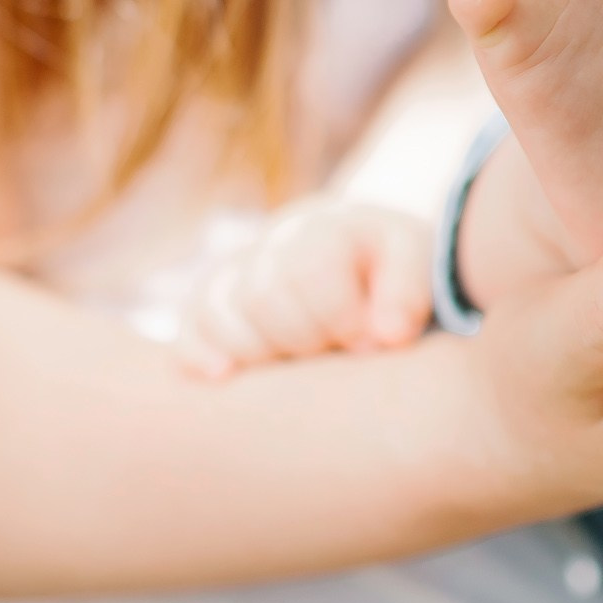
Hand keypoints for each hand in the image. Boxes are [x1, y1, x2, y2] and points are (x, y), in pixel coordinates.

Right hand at [177, 198, 438, 377]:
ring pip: (216, 311)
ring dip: (257, 351)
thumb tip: (388, 335)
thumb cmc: (387, 266)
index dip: (340, 318)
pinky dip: (197, 352)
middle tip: (334, 355)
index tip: (369, 344)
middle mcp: (270, 243)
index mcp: (323, 227)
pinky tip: (220, 375)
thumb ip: (408, 292)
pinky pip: (189, 325)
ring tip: (296, 366)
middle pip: (262, 297)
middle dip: (303, 339)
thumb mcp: (414, 264)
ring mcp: (235, 272)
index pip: (311, 271)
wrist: (356, 253)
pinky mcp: (212, 303)